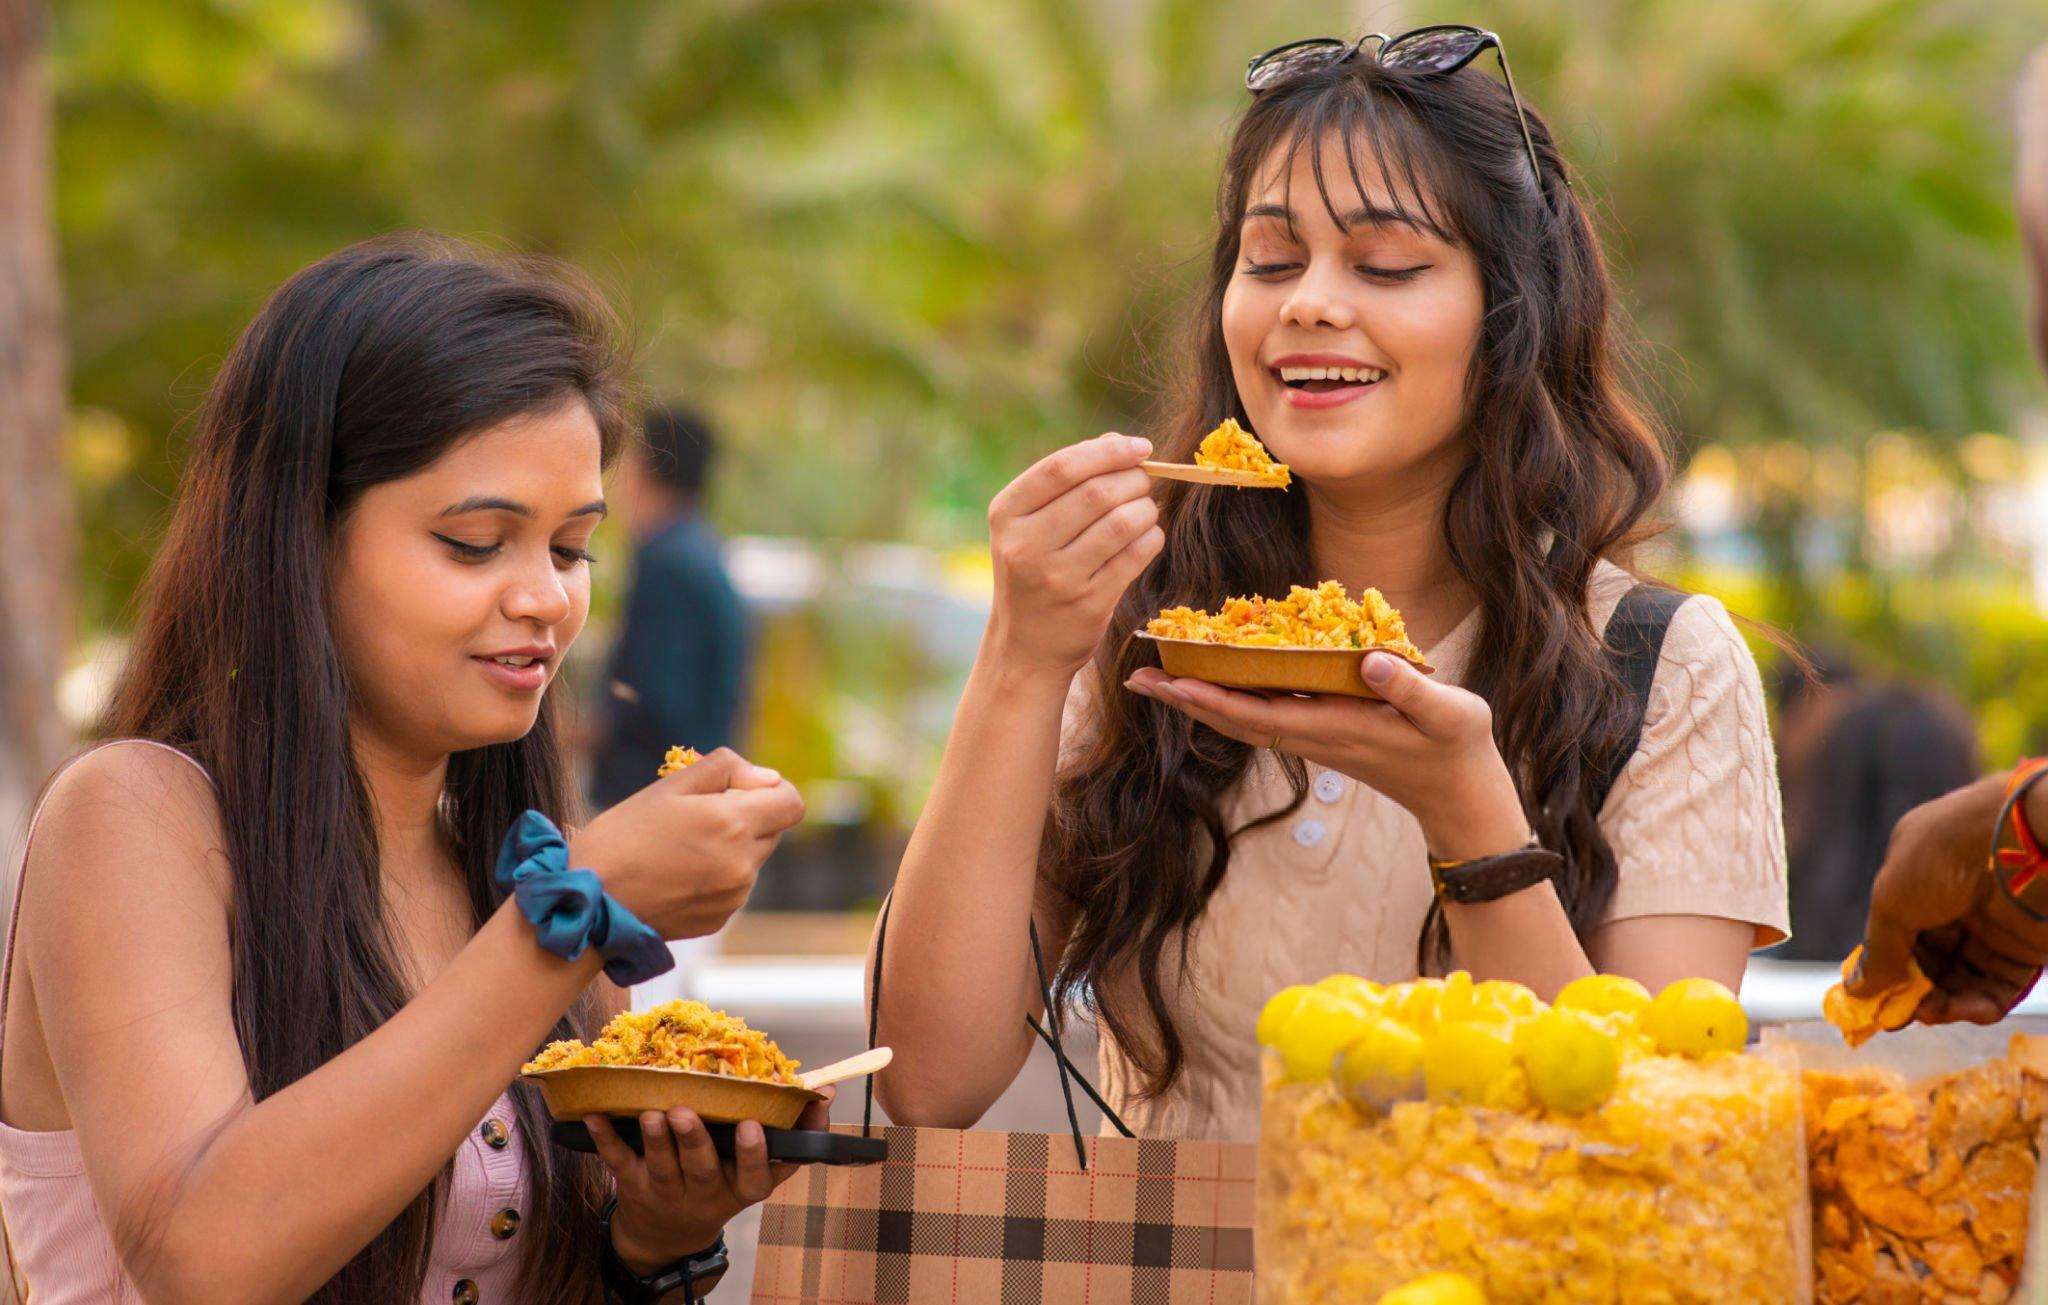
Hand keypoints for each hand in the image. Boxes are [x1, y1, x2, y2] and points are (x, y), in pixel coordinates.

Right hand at [569, 748, 804, 939]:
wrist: (588, 902)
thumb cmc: (624, 835)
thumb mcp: (669, 787)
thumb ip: (726, 770)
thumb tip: (768, 778)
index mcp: (733, 824)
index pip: (792, 803)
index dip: (774, 790)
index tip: (744, 789)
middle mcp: (742, 865)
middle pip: (772, 830)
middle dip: (746, 817)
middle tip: (696, 816)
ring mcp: (733, 897)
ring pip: (751, 860)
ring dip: (730, 848)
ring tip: (678, 849)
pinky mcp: (719, 919)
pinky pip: (732, 889)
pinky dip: (715, 877)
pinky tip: (675, 876)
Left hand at [589, 1088, 834, 1274]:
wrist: (667, 1237)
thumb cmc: (722, 1185)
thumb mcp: (759, 1170)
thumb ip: (793, 1134)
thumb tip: (826, 1092)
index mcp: (741, 1189)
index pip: (755, 1178)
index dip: (754, 1155)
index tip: (751, 1126)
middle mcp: (705, 1194)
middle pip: (701, 1170)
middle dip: (694, 1141)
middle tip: (686, 1112)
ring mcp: (667, 1192)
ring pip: (661, 1167)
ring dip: (656, 1139)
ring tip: (653, 1113)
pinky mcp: (633, 1186)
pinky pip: (619, 1162)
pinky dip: (606, 1139)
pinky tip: (596, 1116)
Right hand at [984, 433, 1162, 678]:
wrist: (1025, 648)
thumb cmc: (1033, 573)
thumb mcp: (1029, 526)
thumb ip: (1067, 482)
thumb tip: (1118, 441)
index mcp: (1006, 515)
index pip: (1061, 468)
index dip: (1107, 451)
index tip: (1139, 447)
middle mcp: (1025, 546)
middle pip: (1096, 493)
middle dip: (1133, 479)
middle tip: (1144, 480)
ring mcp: (1057, 578)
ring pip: (1121, 523)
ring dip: (1146, 508)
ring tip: (1146, 509)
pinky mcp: (1088, 604)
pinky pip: (1135, 556)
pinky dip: (1152, 538)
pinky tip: (1148, 536)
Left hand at [1125, 652, 1528, 858]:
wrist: (1460, 795)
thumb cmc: (1457, 749)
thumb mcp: (1447, 713)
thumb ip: (1408, 687)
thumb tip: (1367, 662)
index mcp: (1333, 728)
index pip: (1255, 715)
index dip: (1209, 699)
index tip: (1168, 682)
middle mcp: (1312, 735)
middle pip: (1232, 718)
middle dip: (1183, 699)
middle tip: (1134, 677)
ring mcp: (1314, 736)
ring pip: (1242, 718)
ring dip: (1199, 699)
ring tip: (1159, 676)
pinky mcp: (1322, 732)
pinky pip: (1263, 715)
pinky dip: (1231, 698)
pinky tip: (1216, 680)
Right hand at [1850, 773, 2047, 1023]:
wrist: (2021, 841)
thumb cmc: (1944, 857)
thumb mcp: (1892, 901)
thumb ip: (1879, 951)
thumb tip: (1856, 990)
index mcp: (1915, 881)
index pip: (1896, 935)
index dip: (1885, 969)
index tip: (1874, 1002)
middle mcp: (1953, 904)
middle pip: (1928, 963)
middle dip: (1914, 993)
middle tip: (1904, 1014)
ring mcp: (1990, 927)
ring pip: (1962, 981)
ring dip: (1946, 1004)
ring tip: (1935, 1013)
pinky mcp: (2024, 948)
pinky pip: (1999, 987)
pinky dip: (1982, 1005)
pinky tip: (1968, 1010)